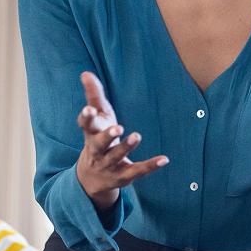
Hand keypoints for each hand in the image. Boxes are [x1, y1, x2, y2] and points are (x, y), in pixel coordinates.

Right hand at [75, 72, 167, 211]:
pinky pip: (137, 170)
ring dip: (126, 147)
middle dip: (107, 136)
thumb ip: (94, 95)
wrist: (92, 177)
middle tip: (118, 127)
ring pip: (116, 156)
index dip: (86, 117)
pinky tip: (164, 159)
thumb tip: (86, 73)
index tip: (89, 109)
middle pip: (99, 143)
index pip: (85, 124)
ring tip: (137, 135)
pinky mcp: (123, 175)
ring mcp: (109, 164)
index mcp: (91, 133)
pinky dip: (150, 166)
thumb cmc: (97, 137)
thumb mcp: (97, 117)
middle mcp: (97, 150)